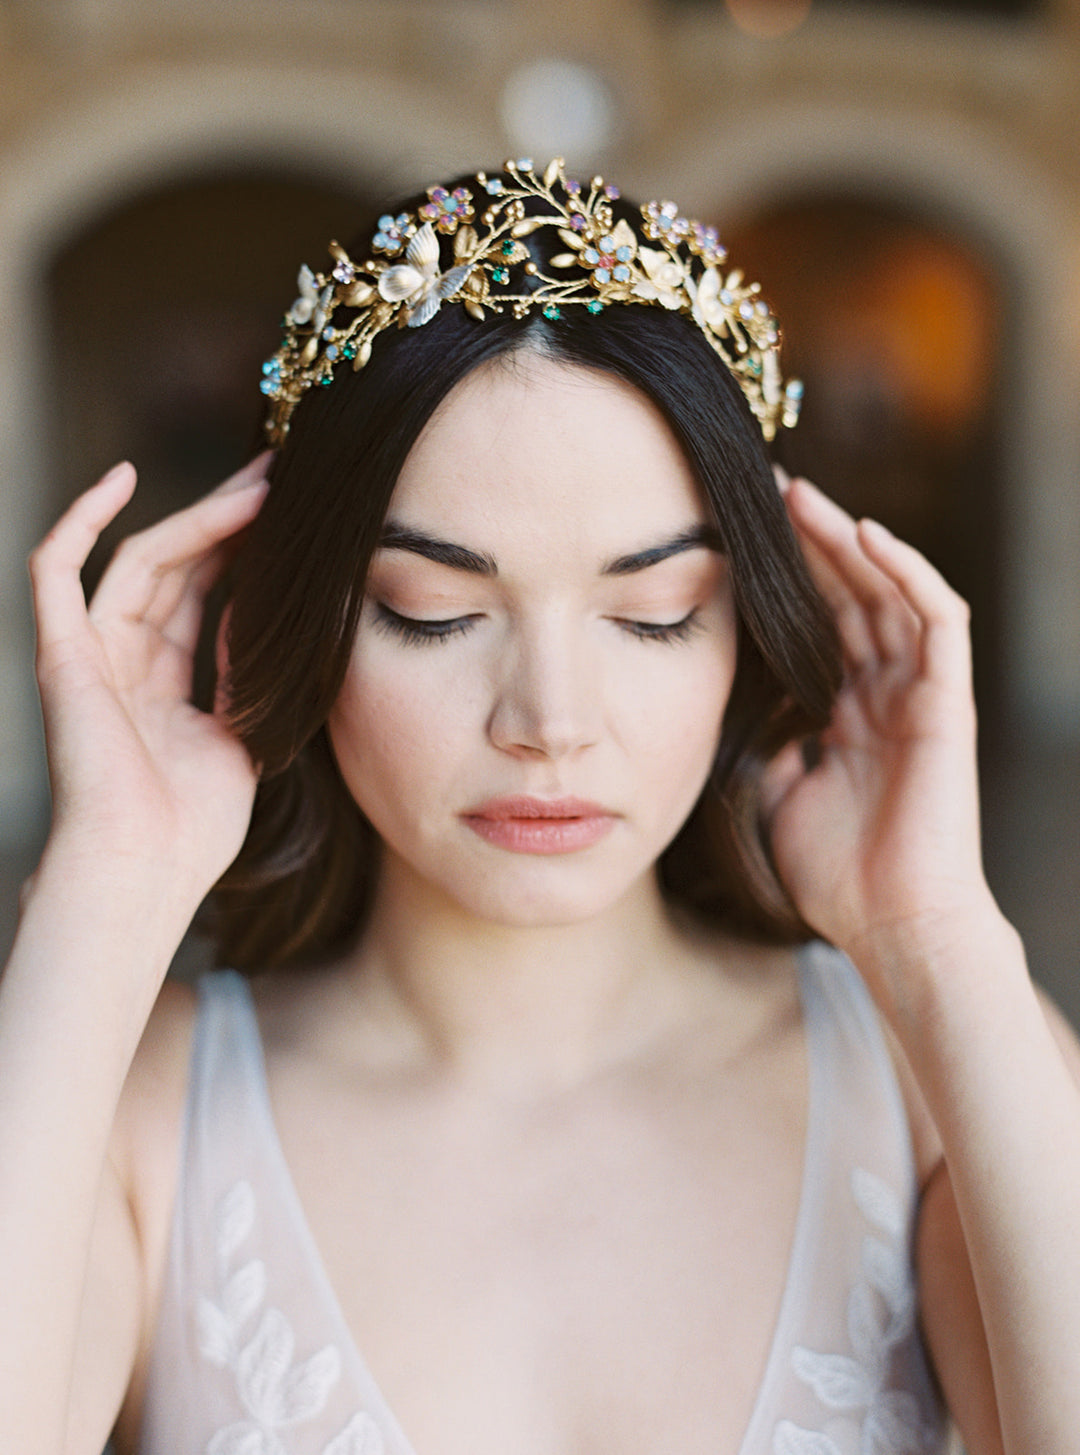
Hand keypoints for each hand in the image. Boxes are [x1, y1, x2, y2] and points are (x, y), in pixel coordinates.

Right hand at [28, 455, 269, 916]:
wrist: (146, 870)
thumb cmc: (194, 828)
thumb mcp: (244, 736)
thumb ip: (247, 673)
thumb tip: (266, 612)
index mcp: (162, 686)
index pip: (202, 596)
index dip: (242, 551)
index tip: (292, 513)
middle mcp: (122, 663)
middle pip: (175, 567)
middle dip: (228, 519)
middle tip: (280, 473)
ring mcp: (88, 655)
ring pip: (139, 560)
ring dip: (198, 517)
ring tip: (257, 481)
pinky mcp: (60, 654)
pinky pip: (55, 570)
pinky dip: (80, 519)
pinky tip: (121, 476)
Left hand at [764, 475, 995, 980]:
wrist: (892, 924)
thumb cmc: (841, 875)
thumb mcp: (782, 797)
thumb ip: (774, 748)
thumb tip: (753, 717)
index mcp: (852, 713)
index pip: (821, 625)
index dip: (789, 579)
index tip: (741, 538)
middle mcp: (888, 693)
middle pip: (852, 595)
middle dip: (813, 543)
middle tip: (767, 492)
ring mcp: (921, 694)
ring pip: (891, 593)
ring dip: (851, 541)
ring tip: (804, 497)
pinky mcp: (948, 701)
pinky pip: (935, 620)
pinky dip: (907, 573)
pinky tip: (868, 535)